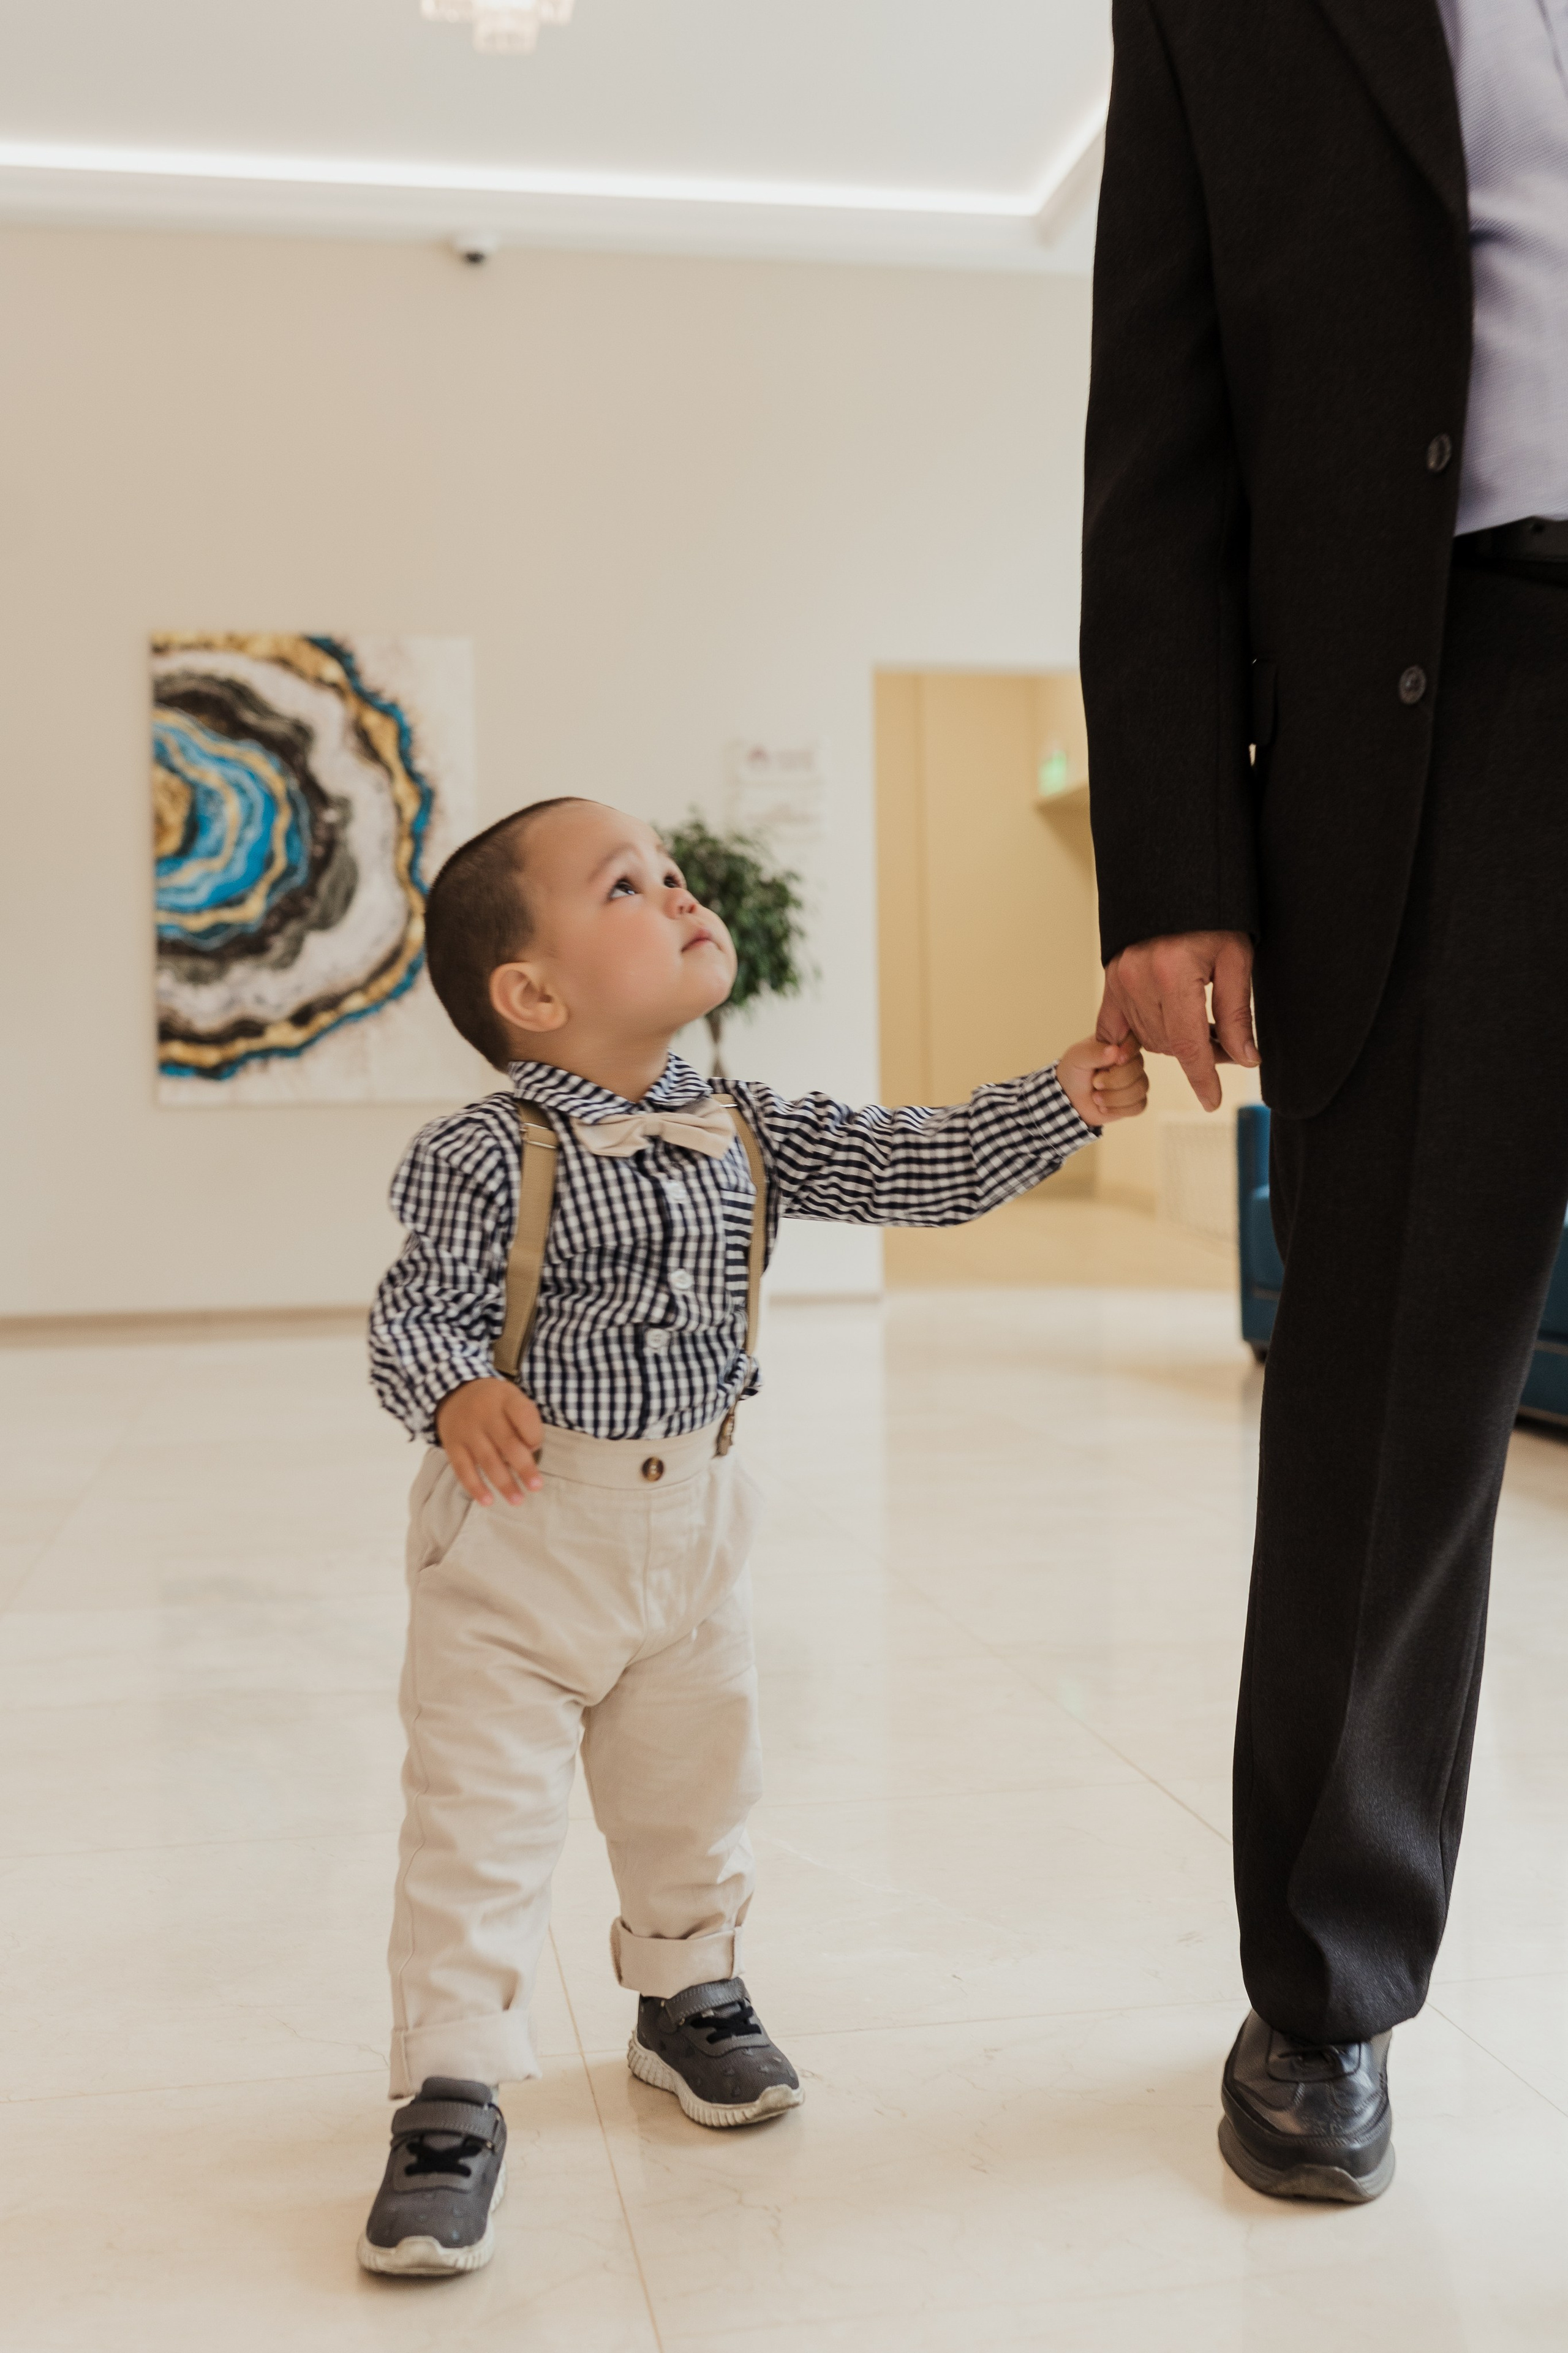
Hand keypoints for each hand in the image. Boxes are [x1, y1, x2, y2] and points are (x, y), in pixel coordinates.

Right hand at [435, 1379, 544, 1504]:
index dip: (534, 1434)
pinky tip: (488, 1501)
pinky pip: (463, 1469)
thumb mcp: (511, 1398)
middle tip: (536, 1486)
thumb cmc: (493, 1402)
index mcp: (505, 1398)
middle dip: (524, 1467)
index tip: (537, 1446)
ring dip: (504, 1483)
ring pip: (487, 1460)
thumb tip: (530, 1453)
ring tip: (517, 1500)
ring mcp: (467, 1430)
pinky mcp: (452, 1445)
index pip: (524, 1415)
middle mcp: (485, 1413)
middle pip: (508, 1443)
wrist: (453, 1393)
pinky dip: (475, 1487)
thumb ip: (524, 1420)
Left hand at [1056, 1035, 1149, 1125]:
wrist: (1070, 1100)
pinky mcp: (1136, 1101)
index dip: (1130, 1050)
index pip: (1135, 1041)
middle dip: (1113, 1080)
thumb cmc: (1074, 1073)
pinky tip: (1104, 1107)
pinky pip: (1139, 1106)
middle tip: (1095, 1083)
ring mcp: (1136, 1081)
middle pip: (1137, 1070)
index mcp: (1119, 1045)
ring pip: (1139, 1089)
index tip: (1118, 1059)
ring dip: (1113, 1097)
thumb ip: (1094, 1052)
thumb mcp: (1077, 1057)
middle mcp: (1131, 1062)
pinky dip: (1118, 1109)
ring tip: (1096, 1097)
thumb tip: (1115, 1050)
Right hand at [1097, 929, 1256, 1112]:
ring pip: (1148, 1038)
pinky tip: (1160, 1035)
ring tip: (1202, 1026)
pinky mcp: (1111, 978)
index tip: (1211, 1100)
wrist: (1174, 881)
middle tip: (1226, 1040)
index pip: (1188, 1045)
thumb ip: (1236, 1013)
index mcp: (1172, 974)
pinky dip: (1137, 1037)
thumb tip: (1246, 1058)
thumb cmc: (1211, 914)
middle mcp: (1138, 980)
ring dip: (1175, 1043)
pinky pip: (1116, 1026)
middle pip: (1169, 1045)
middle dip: (1199, 1053)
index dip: (1202, 1078)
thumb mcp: (1235, 958)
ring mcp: (1119, 980)